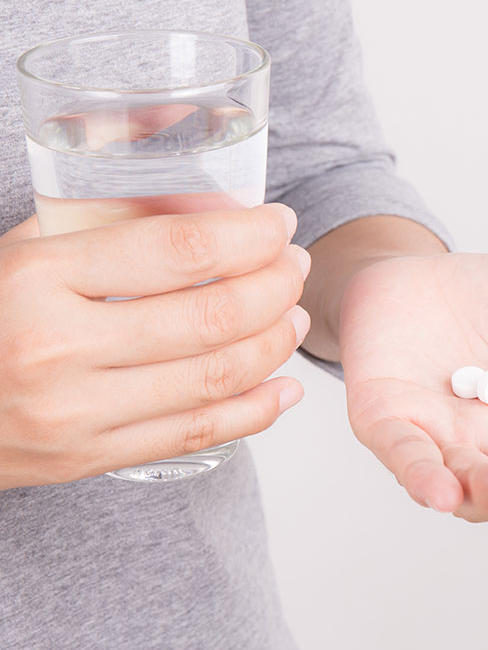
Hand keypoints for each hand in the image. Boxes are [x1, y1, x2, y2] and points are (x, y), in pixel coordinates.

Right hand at [0, 204, 310, 489]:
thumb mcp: (29, 246)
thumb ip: (112, 216)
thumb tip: (210, 189)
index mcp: (37, 276)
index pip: (177, 250)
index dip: (248, 235)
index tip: (280, 223)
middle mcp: (57, 348)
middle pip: (210, 316)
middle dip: (275, 287)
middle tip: (295, 266)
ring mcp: (74, 414)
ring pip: (214, 377)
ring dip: (274, 344)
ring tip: (295, 317)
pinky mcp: (88, 459)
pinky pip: (197, 435)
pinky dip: (256, 411)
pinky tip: (285, 387)